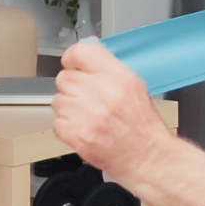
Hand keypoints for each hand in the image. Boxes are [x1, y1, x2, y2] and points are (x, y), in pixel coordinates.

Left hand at [51, 40, 172, 180]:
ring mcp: (87, 114)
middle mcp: (102, 92)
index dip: (72, 59)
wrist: (146, 157)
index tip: (73, 66)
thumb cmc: (141, 126)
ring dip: (69, 109)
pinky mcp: (76, 133)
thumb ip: (106, 66)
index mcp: (118, 77)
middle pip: (64, 78)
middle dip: (73, 89)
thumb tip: (86, 48)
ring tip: (89, 117)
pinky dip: (67, 128)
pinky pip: (57, 122)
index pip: (79, 52)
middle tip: (89, 101)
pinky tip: (85, 130)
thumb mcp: (133, 86)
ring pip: (58, 100)